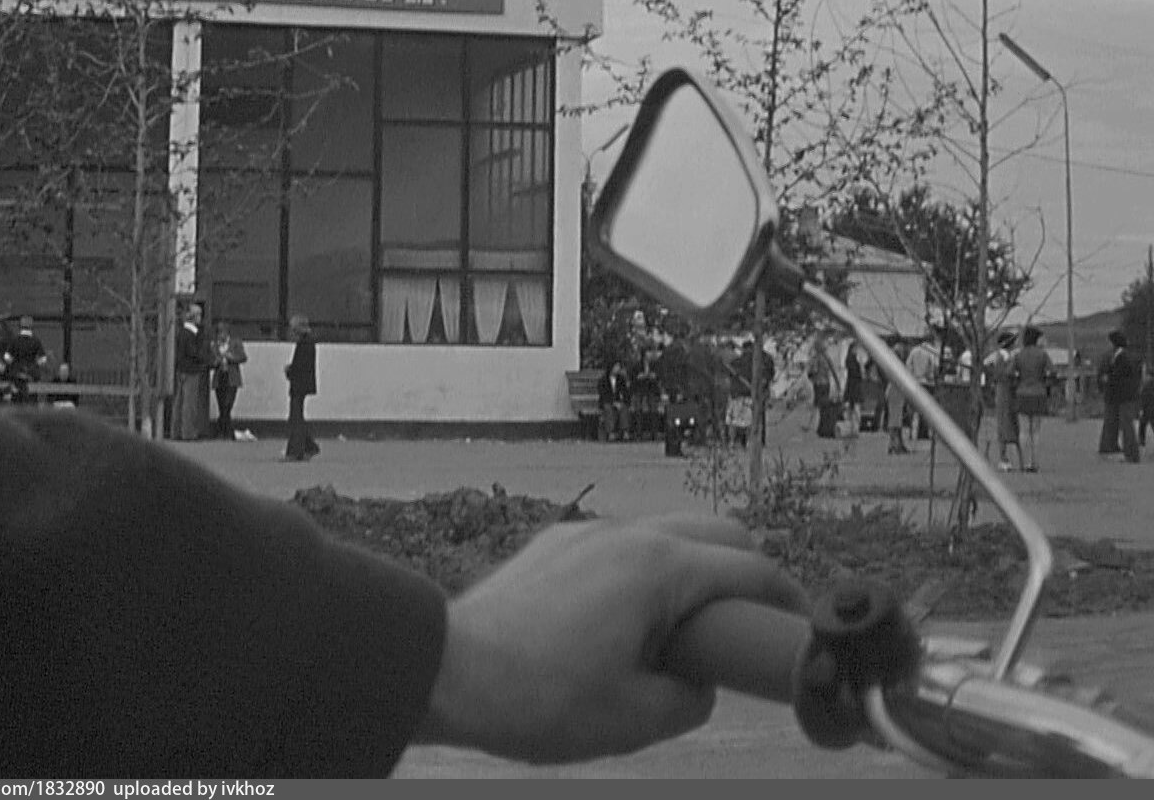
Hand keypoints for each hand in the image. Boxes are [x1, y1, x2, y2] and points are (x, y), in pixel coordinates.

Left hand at [416, 515, 807, 763]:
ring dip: (694, 567)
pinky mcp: (557, 542)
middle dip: (747, 572)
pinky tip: (628, 617)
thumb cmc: (540, 697)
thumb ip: (692, 697)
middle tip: (747, 625)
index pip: (751, 569)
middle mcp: (629, 534)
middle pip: (718, 532)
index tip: (799, 625)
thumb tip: (698, 682)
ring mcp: (589, 532)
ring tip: (685, 626)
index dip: (787, 599)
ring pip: (669, 532)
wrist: (450, 671)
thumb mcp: (637, 719)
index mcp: (660, 568)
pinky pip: (622, 543)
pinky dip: (646, 568)